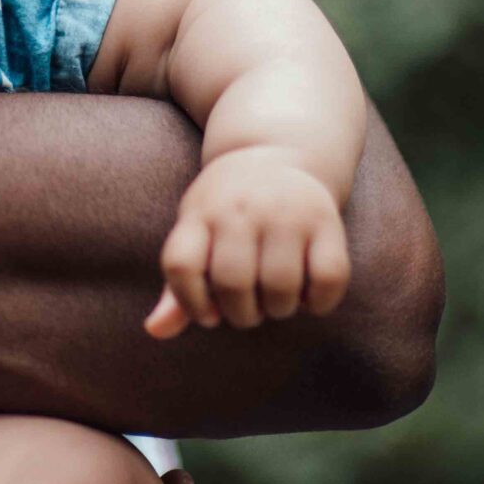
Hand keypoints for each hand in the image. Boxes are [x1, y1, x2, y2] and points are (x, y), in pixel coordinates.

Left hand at [146, 146, 351, 337]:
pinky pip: (328, 278)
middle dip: (241, 315)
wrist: (278, 152)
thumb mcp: (196, 232)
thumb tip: (155, 331)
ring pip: (281, 286)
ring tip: (276, 301)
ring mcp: (286, 212)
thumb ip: (179, 284)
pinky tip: (307, 298)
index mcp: (201, 212)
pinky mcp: (327, 220)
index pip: (181, 265)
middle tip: (248, 310)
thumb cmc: (227, 211)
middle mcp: (242, 208)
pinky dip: (319, 303)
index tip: (208, 314)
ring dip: (278, 310)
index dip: (190, 304)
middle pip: (233, 282)